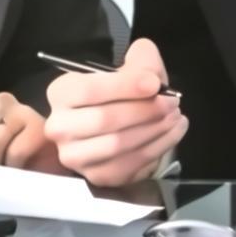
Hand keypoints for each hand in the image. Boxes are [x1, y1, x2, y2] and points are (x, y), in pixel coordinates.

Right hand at [44, 38, 186, 186]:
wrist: (116, 125)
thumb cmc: (120, 92)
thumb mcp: (130, 67)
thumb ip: (141, 60)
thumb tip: (150, 75)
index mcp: (61, 93)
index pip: (89, 90)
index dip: (125, 86)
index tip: (154, 83)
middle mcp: (60, 127)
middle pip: (105, 119)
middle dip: (145, 110)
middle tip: (172, 102)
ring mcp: (76, 156)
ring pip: (118, 144)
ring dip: (154, 129)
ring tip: (175, 115)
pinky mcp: (96, 176)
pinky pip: (130, 164)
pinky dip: (158, 147)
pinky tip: (174, 131)